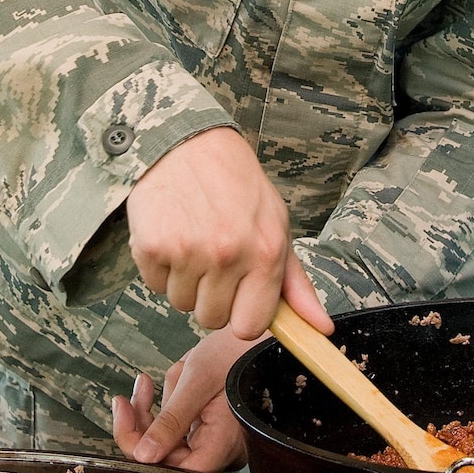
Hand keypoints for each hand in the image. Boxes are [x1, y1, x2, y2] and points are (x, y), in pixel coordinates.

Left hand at [111, 261, 332, 472]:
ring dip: (149, 413)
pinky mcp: (209, 429)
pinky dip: (161, 407)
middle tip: (123, 399)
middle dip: (141, 427)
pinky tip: (151, 385)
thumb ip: (171, 421)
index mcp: (224, 444)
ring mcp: (215, 441)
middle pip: (167, 457)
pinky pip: (177, 428)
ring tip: (144, 383)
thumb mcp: (198, 379)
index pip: (175, 470)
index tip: (124, 419)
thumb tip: (143, 456)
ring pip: (167, 442)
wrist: (262, 332)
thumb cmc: (240, 349)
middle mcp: (221, 451)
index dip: (144, 452)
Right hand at [126, 126, 323, 340]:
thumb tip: (322, 330)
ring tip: (193, 241)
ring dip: (185, 281)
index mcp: (266, 252)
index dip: (242, 313)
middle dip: (211, 296)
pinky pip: (154, 285)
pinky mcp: (151, 246)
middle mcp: (227, 255)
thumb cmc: (237, 185)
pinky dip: (160, 267)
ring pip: (181, 304)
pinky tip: (172, 234)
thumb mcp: (276, 225)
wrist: (187, 142)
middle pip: (211, 319)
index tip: (239, 295)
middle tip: (213, 258)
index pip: (249, 326)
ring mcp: (187, 252)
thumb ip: (296, 284)